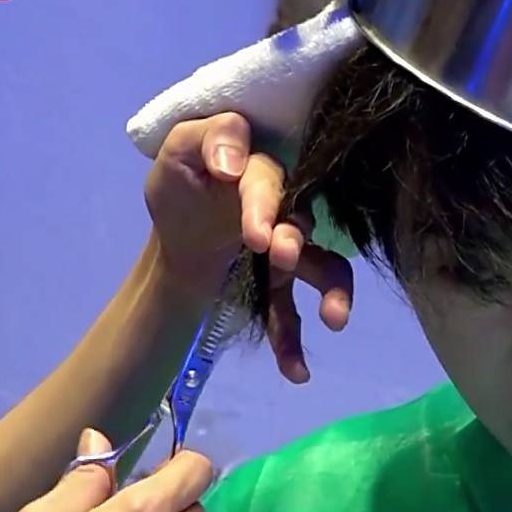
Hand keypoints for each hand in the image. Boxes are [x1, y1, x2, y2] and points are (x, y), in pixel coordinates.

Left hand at [144, 112, 353, 382]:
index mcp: (259, 170)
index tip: (257, 235)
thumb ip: (206, 138)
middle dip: (296, 242)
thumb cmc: (184, 184)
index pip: (267, 179)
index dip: (264, 203)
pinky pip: (294, 313)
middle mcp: (286, 207)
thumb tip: (234, 166)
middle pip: (303, 222)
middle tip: (280, 256)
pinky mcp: (281, 284)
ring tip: (334, 319)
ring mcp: (290, 249)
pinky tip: (296, 373)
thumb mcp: (177, 152)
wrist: (178, 234)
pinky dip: (294, 342)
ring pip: (323, 266)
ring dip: (332, 290)